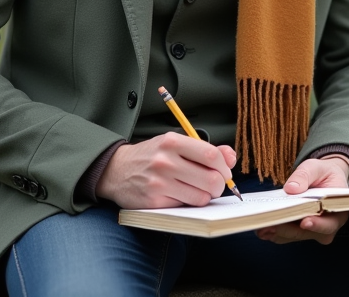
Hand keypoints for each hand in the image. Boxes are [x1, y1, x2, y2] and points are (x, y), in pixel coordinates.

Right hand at [95, 133, 236, 208]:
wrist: (117, 170)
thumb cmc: (151, 156)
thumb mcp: (175, 144)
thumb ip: (205, 150)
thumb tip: (231, 158)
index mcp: (172, 142)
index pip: (211, 155)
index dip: (224, 167)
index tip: (225, 172)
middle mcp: (165, 161)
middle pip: (211, 179)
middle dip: (219, 185)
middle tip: (215, 185)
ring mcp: (159, 183)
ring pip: (201, 196)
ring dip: (205, 196)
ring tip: (197, 190)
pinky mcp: (154, 201)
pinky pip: (185, 206)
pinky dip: (189, 203)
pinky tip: (180, 195)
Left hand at [255, 156, 348, 244]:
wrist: (324, 179)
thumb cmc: (323, 173)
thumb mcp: (316, 167)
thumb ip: (305, 175)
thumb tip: (291, 188)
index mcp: (338, 211)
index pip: (330, 223)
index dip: (318, 225)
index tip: (305, 222)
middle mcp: (327, 225)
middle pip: (308, 233)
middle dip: (289, 229)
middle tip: (271, 223)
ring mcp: (312, 230)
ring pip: (295, 236)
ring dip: (278, 232)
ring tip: (262, 226)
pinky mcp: (300, 231)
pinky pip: (287, 235)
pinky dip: (274, 232)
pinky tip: (262, 227)